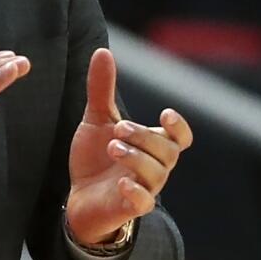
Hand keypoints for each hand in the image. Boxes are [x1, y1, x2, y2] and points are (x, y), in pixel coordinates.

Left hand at [64, 48, 192, 245]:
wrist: (79, 197)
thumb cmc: (95, 158)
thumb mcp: (96, 119)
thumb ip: (102, 89)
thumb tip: (102, 51)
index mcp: (152, 146)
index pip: (181, 139)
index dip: (179, 127)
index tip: (165, 114)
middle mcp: (155, 167)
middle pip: (168, 152)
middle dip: (144, 137)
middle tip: (118, 128)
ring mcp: (144, 188)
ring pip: (157, 174)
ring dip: (136, 158)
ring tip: (112, 146)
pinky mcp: (129, 207)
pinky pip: (143, 203)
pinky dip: (136, 191)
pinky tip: (122, 182)